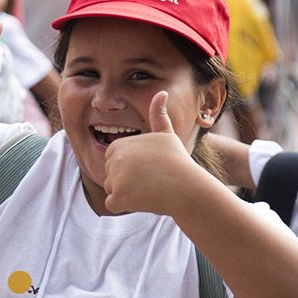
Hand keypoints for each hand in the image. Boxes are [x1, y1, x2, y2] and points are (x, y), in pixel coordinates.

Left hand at [102, 91, 203, 214]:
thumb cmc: (178, 162)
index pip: (112, 159)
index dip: (129, 166)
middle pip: (110, 175)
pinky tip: (143, 198)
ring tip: (148, 188)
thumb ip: (158, 116)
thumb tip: (161, 92)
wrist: (187, 187)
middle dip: (126, 180)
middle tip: (149, 179)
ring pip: (112, 190)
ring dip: (127, 193)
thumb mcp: (167, 135)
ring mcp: (116, 177)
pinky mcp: (119, 196)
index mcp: (121, 144)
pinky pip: (113, 204)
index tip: (147, 167)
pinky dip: (126, 205)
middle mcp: (115, 158)